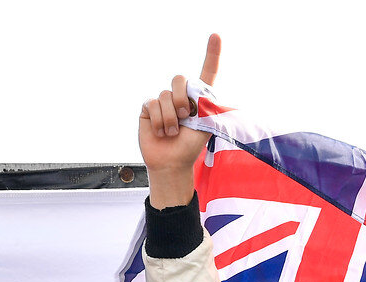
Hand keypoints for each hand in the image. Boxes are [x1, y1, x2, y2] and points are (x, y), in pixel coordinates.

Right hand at [139, 34, 221, 207]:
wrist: (171, 162)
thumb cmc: (190, 147)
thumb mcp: (206, 125)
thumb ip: (209, 107)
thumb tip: (218, 98)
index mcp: (199, 98)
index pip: (207, 72)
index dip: (212, 54)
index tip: (216, 35)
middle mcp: (181, 96)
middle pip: (179, 79)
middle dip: (182, 99)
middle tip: (184, 117)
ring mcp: (163, 101)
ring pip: (164, 96)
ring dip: (170, 118)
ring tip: (172, 132)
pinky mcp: (147, 108)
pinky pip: (151, 104)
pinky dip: (158, 120)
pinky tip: (160, 131)